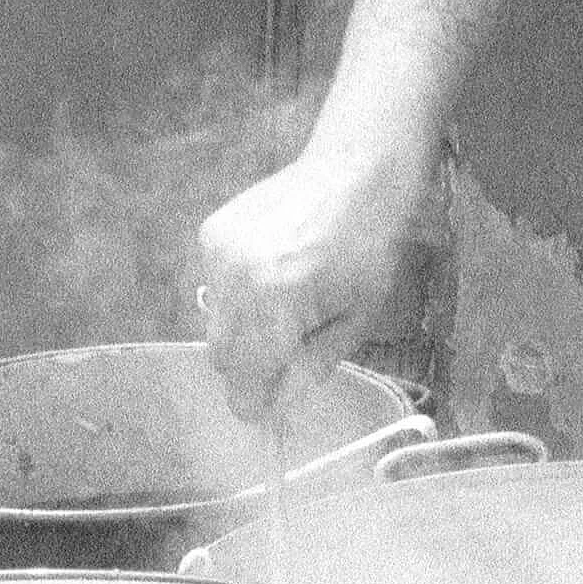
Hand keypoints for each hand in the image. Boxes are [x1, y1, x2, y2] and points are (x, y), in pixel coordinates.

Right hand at [195, 148, 424, 420]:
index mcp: (277, 304)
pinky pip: (215, 286)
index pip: (246, 379)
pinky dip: (238, 294)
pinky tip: (272, 271)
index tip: (265, 411)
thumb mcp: (358, 318)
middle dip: (250, 368)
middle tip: (283, 359)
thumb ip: (313, 365)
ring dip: (243, 330)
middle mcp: (236, 278)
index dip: (255, 402)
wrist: (356, 171)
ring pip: (215, 322)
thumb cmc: (370, 245)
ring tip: (286, 304)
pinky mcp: (211, 232)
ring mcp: (218, 252)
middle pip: (223, 355)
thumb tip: (282, 401)